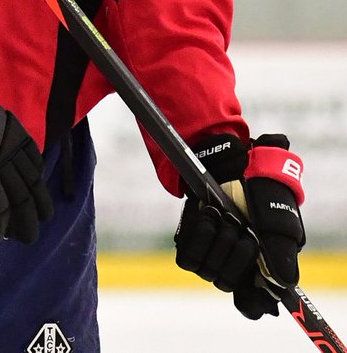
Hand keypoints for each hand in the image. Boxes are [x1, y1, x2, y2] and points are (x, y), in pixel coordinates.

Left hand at [0, 41, 51, 242]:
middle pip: (17, 203)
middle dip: (22, 224)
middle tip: (26, 236)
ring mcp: (7, 149)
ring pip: (30, 182)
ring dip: (38, 202)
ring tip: (43, 216)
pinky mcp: (12, 129)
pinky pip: (31, 155)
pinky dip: (36, 171)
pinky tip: (37, 180)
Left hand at [174, 133, 305, 318]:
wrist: (236, 167)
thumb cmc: (262, 195)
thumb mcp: (278, 219)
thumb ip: (280, 250)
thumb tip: (286, 282)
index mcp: (258, 268)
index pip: (251, 304)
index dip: (250, 302)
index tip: (250, 286)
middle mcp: (233, 266)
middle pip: (226, 282)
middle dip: (233, 250)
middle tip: (238, 222)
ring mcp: (210, 255)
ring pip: (206, 270)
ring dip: (215, 240)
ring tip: (222, 213)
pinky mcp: (190, 242)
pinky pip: (187, 255)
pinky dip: (198, 232)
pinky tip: (206, 212)